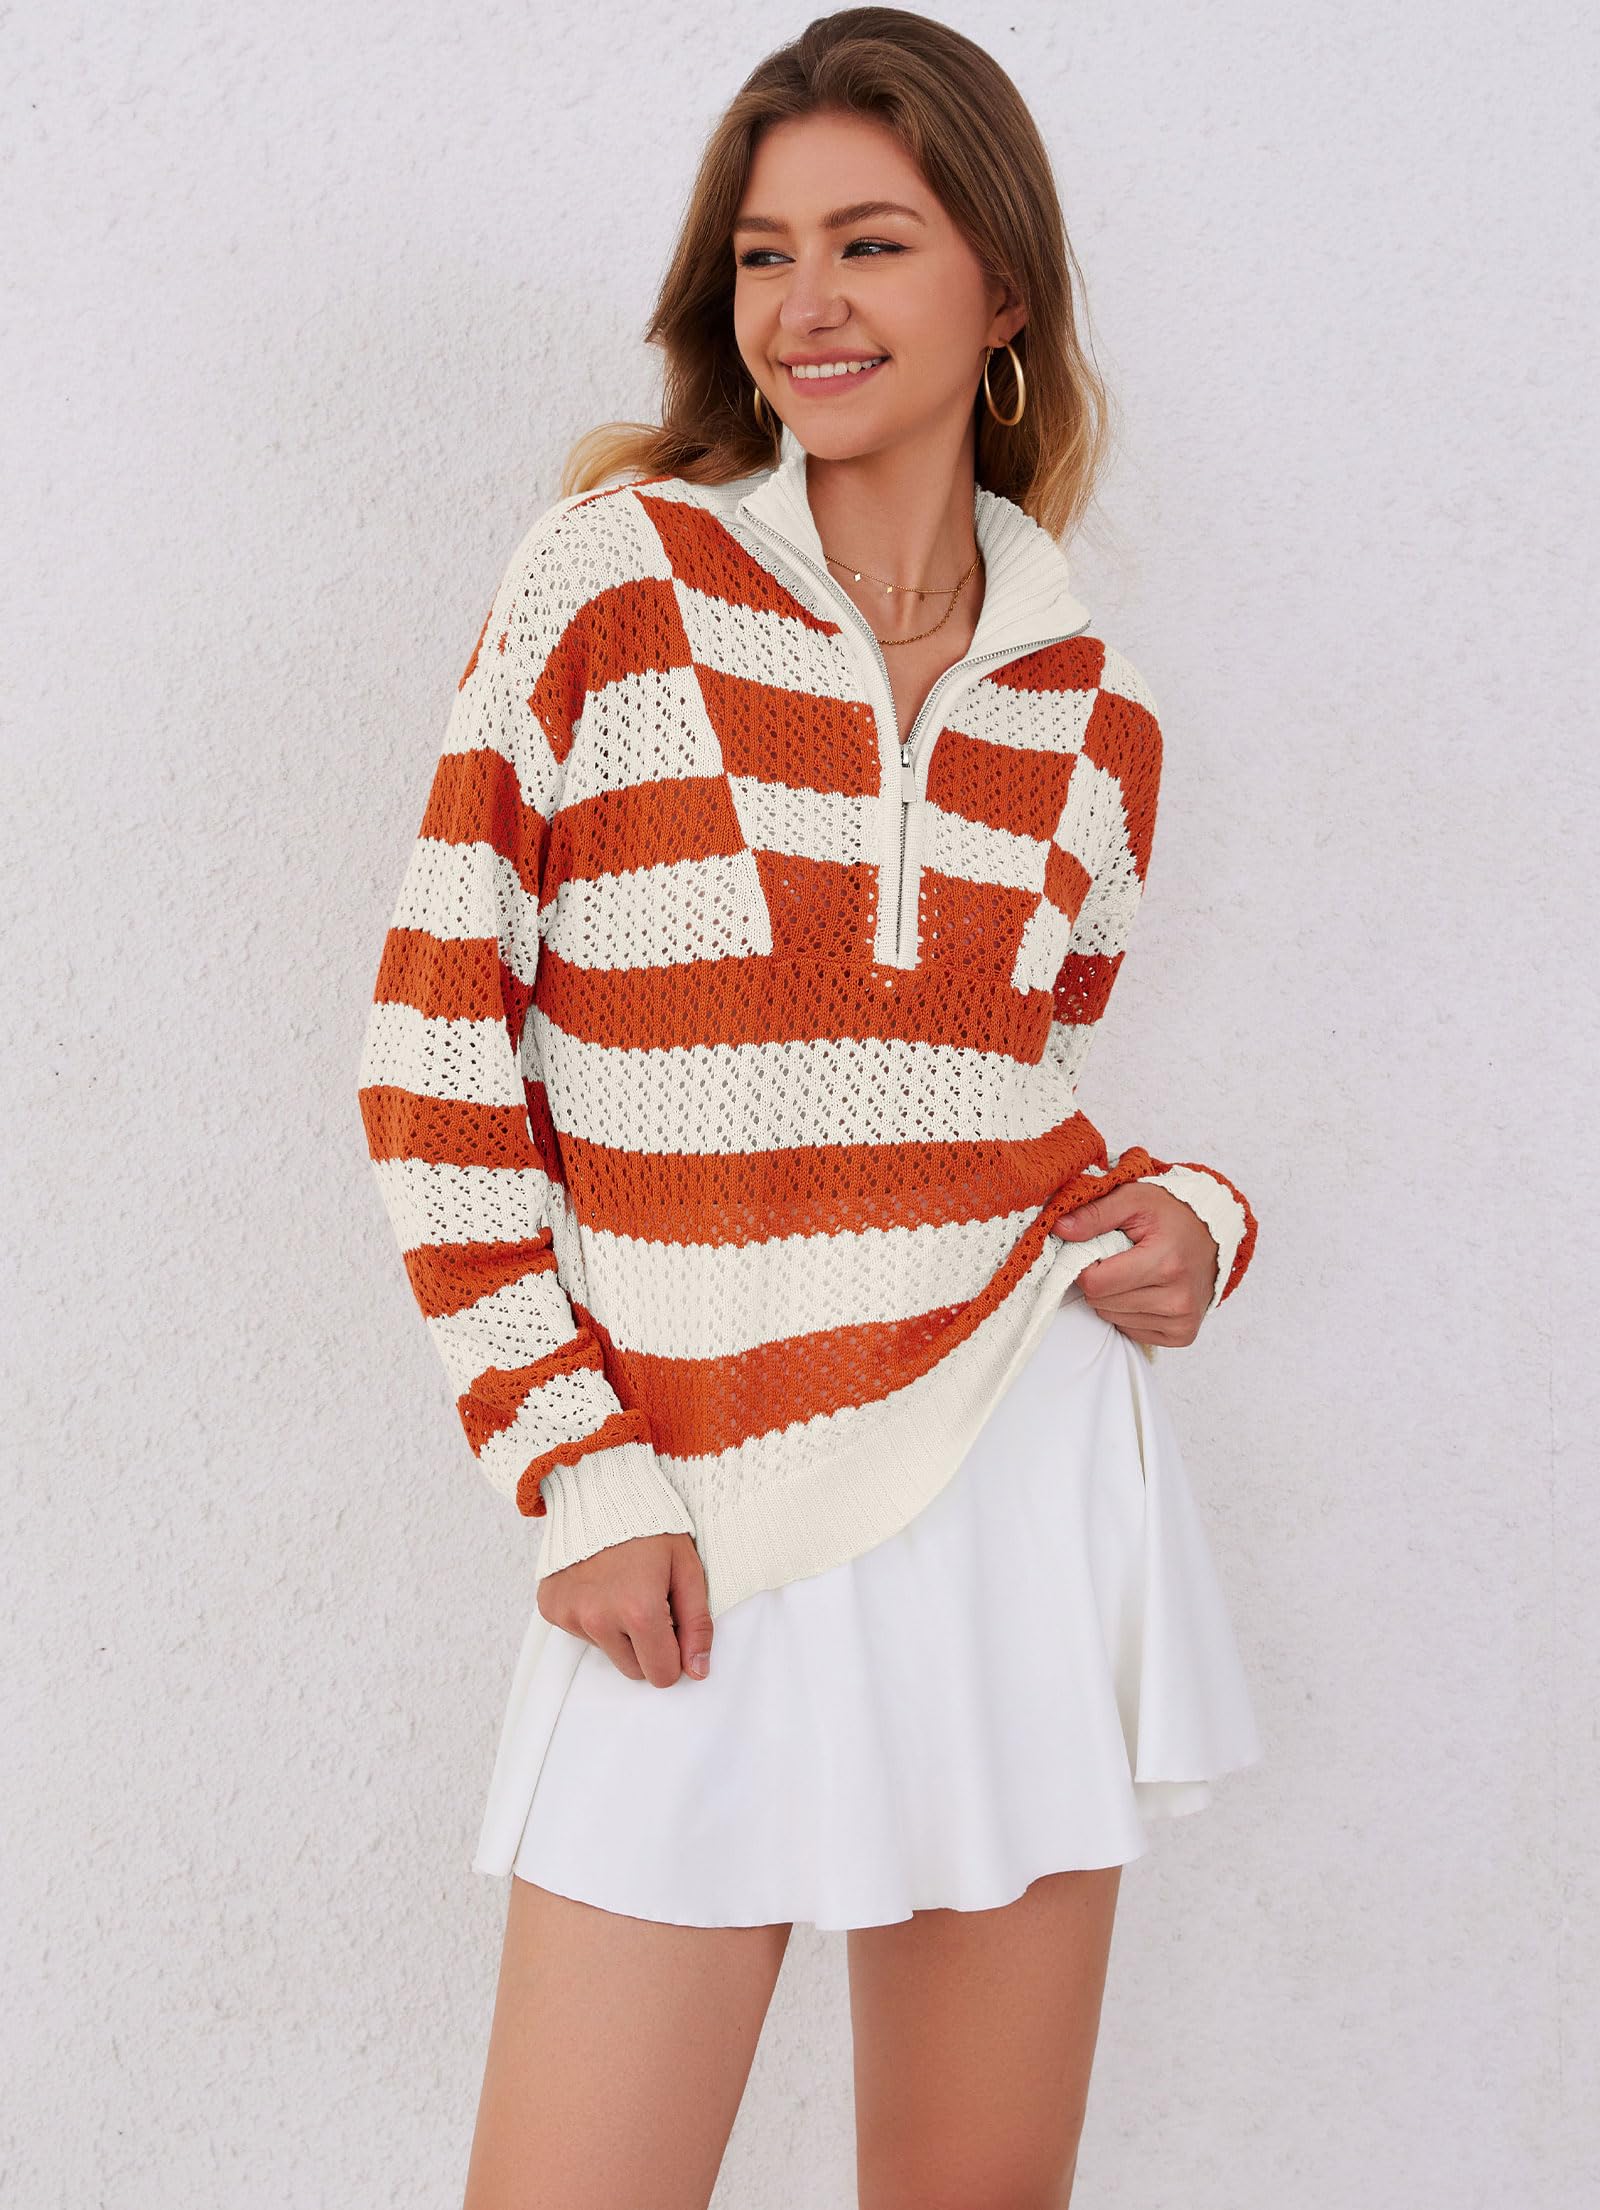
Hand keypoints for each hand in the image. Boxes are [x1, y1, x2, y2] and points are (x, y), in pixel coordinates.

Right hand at [537, 1530, 714, 1686]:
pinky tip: (599, 1584)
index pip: (662, 1675)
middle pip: (634, 1670)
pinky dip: (592, 1616)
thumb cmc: (651, 1528)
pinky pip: (580, 1633)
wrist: (600, 1493)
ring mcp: (570, 1615)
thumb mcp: (687, 1570)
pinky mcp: (551, 1608)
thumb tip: (698, 1671)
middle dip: (646, 1646)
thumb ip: (697, 1625)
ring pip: (606, 1651)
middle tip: (648, 1602)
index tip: (673, 1625)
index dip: (674, 1654)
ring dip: (618, 1630)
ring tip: (622, 1587)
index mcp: (639, 1612)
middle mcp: (599, 1619)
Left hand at [1051, 1181, 1218, 1347]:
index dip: (1087, 1266)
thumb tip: (1059, 1228)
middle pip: (1101, 1304)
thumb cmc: (1171, 1215)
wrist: (1213, 1233)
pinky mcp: (1183, 1334)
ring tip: (1136, 1273)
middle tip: (1120, 1260)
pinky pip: (1132, 1331)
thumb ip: (1094, 1214)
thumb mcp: (1133, 1199)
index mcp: (1166, 1263)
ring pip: (1113, 1319)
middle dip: (1100, 1281)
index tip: (1100, 1252)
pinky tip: (1147, 1290)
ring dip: (1114, 1298)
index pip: (1096, 1284)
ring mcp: (1182, 1320)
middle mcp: (1178, 1298)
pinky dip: (1130, 1312)